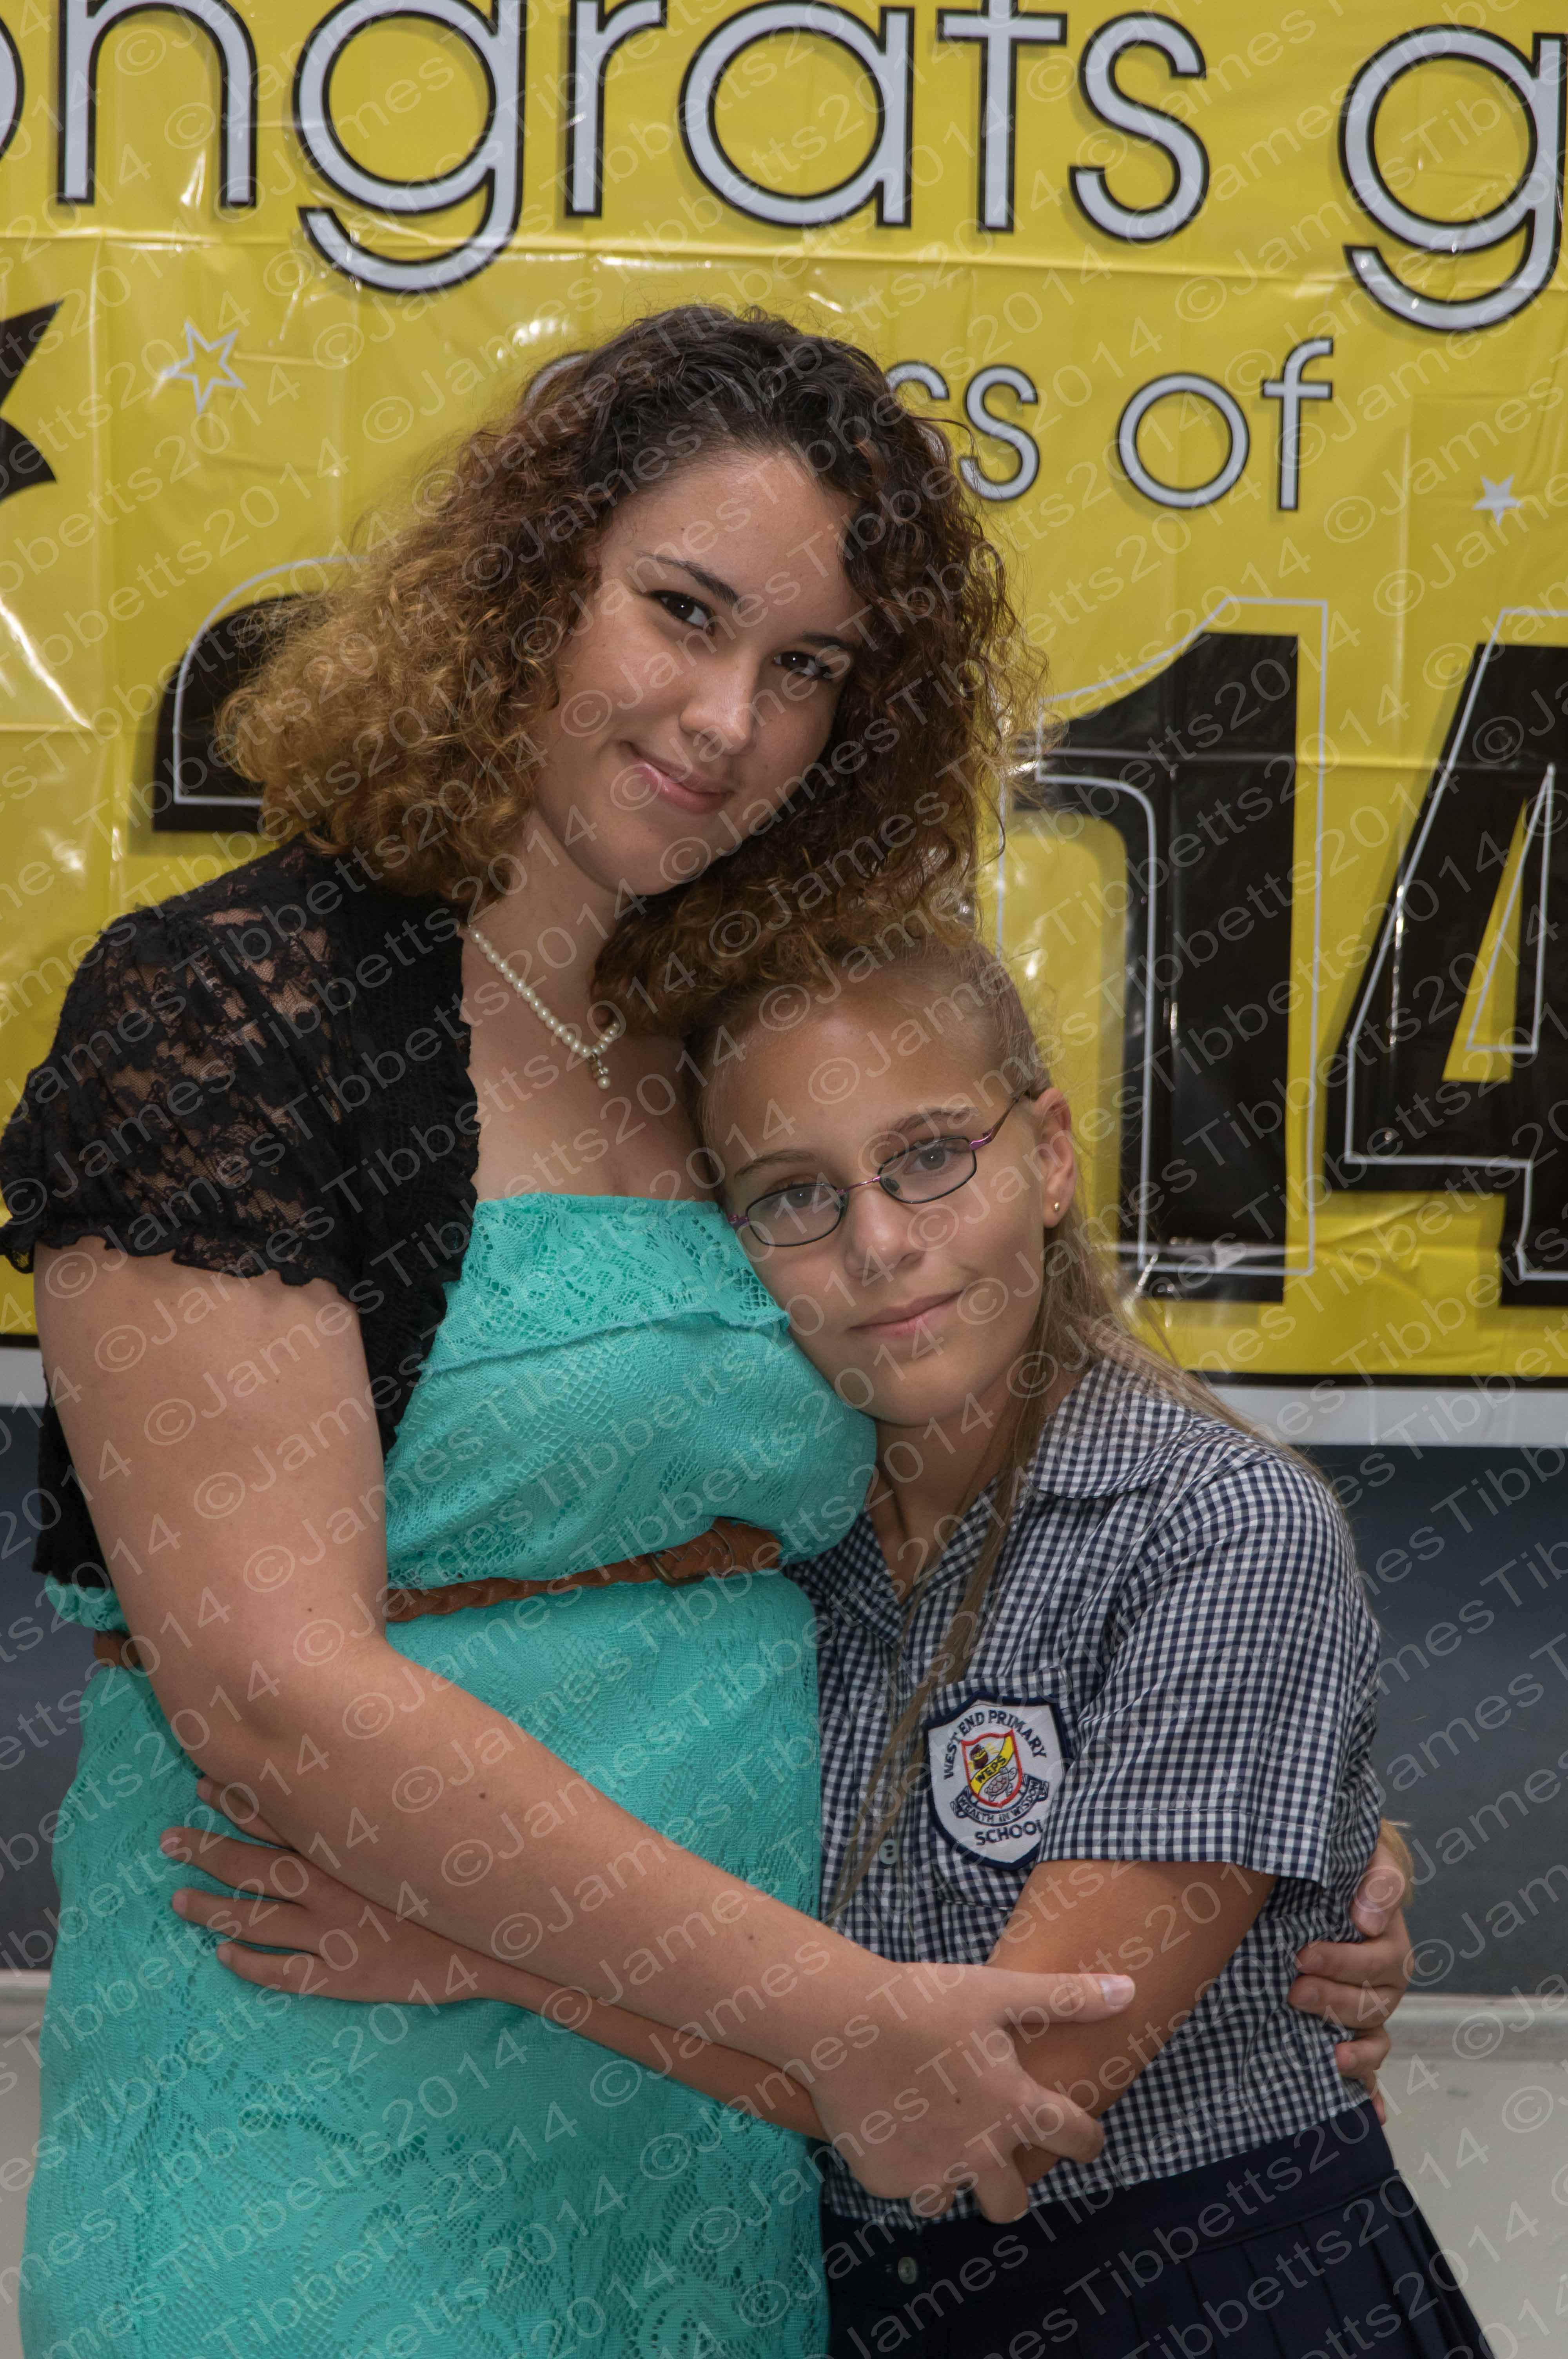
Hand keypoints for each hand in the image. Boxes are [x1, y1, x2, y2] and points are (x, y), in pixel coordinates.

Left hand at [161, 1777, 523, 2007]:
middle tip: (168, 1840)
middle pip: (253, 1865)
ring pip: (255, 1919)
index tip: (203, 1783)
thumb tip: (363, 1756)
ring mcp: (334, 1933)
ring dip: (213, 1910)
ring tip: (179, 1902)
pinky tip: (225, 1960)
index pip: (280, 1813)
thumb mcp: (431, 1820)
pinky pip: (283, 1973)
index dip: (237, 1798)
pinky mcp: (343, 1975)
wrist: (503, 1939)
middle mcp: (331, 1885)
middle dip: (206, 1849)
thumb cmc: (471, 1873)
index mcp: (349, 1844)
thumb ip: (393, 1795)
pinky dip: (249, 1966)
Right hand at [802, 1962, 1133, 2222]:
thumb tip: (1128, 1991)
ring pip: (954, 2200)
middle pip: (1013, 2203)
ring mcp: (930, 2173)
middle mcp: (978, 2155)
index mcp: (1014, 2109)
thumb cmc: (922, 2000)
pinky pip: (907, 2186)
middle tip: (989, 2142)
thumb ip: (1066, 1998)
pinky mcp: (886, 2180)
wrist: (838, 2020)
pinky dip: (906, 2164)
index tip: (1078, 2133)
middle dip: (1009, 2181)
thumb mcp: (997, 1990)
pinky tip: (895, 2124)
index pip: (1078, 2141)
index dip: (1086, 2137)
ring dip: (952, 2175)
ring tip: (935, 2131)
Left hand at [1289, 1826, 1413, 2123]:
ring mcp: (1369, 2010)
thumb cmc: (1342, 1869)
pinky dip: (1371, 2092)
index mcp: (1387, 1941)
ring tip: (1330, 2054)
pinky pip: (1370, 2067)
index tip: (1303, 1954)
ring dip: (1356, 2050)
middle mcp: (1383, 1981)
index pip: (1380, 1958)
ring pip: (1373, 2037)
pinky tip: (1372, 2114)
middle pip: (1373, 2002)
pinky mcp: (1352, 2031)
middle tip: (1295, 1990)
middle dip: (1334, 2000)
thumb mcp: (1366, 1857)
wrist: (1318, 1879)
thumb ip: (1377, 1878)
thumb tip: (1369, 1917)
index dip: (1345, 1961)